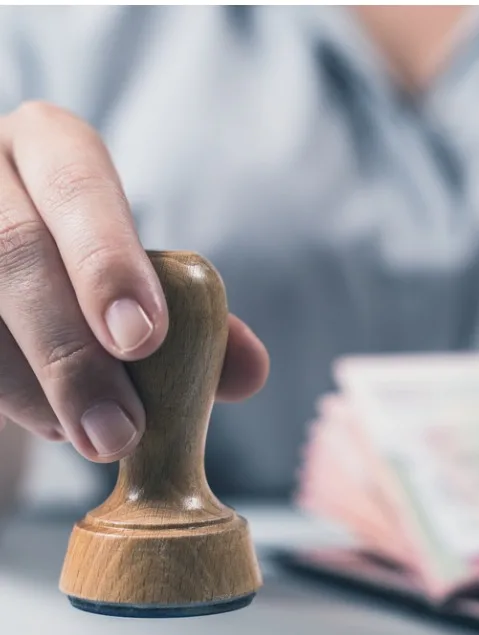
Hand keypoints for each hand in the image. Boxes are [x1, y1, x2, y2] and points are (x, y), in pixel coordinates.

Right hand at [0, 102, 268, 460]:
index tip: (143, 339)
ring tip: (94, 439)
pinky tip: (52, 425)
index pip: (78, 188)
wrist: (10, 266)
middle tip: (119, 430)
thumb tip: (252, 371)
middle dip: (70, 353)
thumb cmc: (86, 259)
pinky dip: (10, 396)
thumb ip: (197, 317)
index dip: (108, 263)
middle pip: (14, 252)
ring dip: (38, 390)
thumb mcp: (138, 268)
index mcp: (51, 149)